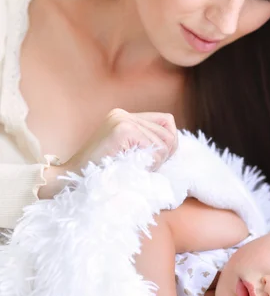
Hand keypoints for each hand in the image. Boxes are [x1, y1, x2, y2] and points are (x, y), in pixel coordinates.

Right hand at [39, 110, 177, 197]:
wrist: (69, 181)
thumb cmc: (100, 176)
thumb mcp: (127, 155)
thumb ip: (146, 146)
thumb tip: (174, 145)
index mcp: (124, 117)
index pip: (166, 122)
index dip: (168, 144)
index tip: (154, 161)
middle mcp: (123, 114)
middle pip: (169, 132)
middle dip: (164, 155)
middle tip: (144, 168)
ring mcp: (121, 120)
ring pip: (164, 141)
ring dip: (156, 161)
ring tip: (135, 168)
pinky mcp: (121, 130)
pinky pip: (154, 147)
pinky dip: (150, 163)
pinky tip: (132, 168)